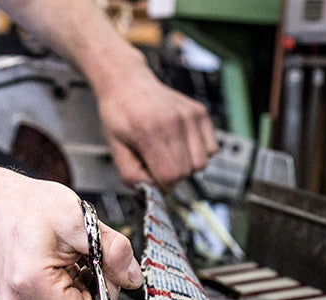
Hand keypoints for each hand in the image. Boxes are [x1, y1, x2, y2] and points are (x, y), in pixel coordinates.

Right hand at [0, 170, 142, 299]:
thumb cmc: (30, 207)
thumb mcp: (80, 219)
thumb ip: (113, 250)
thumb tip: (133, 278)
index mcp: (32, 283)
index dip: (101, 294)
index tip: (96, 268)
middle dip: (88, 289)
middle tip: (79, 258)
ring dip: (74, 289)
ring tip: (63, 260)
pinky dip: (59, 294)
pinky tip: (52, 270)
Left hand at [96, 66, 217, 190]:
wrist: (128, 83)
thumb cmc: (120, 113)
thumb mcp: (115, 147)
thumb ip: (131, 175)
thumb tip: (150, 191)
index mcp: (150, 131)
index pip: (169, 176)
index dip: (161, 186)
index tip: (153, 181)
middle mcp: (174, 122)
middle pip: (185, 172)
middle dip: (172, 177)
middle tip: (157, 164)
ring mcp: (190, 116)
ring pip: (201, 163)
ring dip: (186, 166)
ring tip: (169, 153)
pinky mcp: (200, 113)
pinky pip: (211, 149)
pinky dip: (198, 153)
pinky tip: (181, 144)